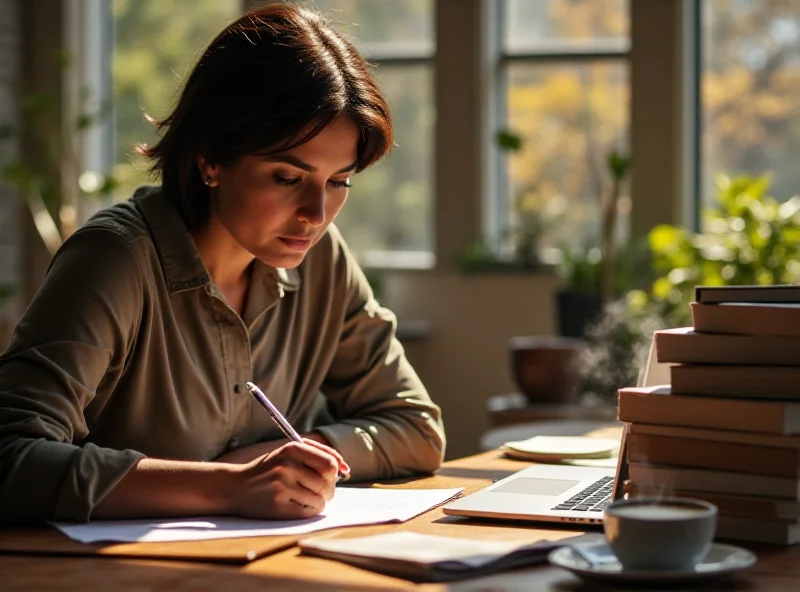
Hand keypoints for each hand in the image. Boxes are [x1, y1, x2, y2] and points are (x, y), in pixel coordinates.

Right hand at [226, 440, 345, 518]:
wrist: (234, 486)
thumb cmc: (268, 470)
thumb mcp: (288, 453)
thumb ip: (317, 455)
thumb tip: (345, 469)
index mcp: (292, 449)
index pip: (330, 462)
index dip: (337, 471)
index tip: (336, 475)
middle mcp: (287, 466)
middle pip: (327, 483)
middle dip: (329, 489)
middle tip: (321, 490)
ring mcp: (282, 486)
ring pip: (320, 499)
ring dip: (319, 501)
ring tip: (308, 498)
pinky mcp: (278, 506)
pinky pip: (309, 512)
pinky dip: (310, 511)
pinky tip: (300, 505)